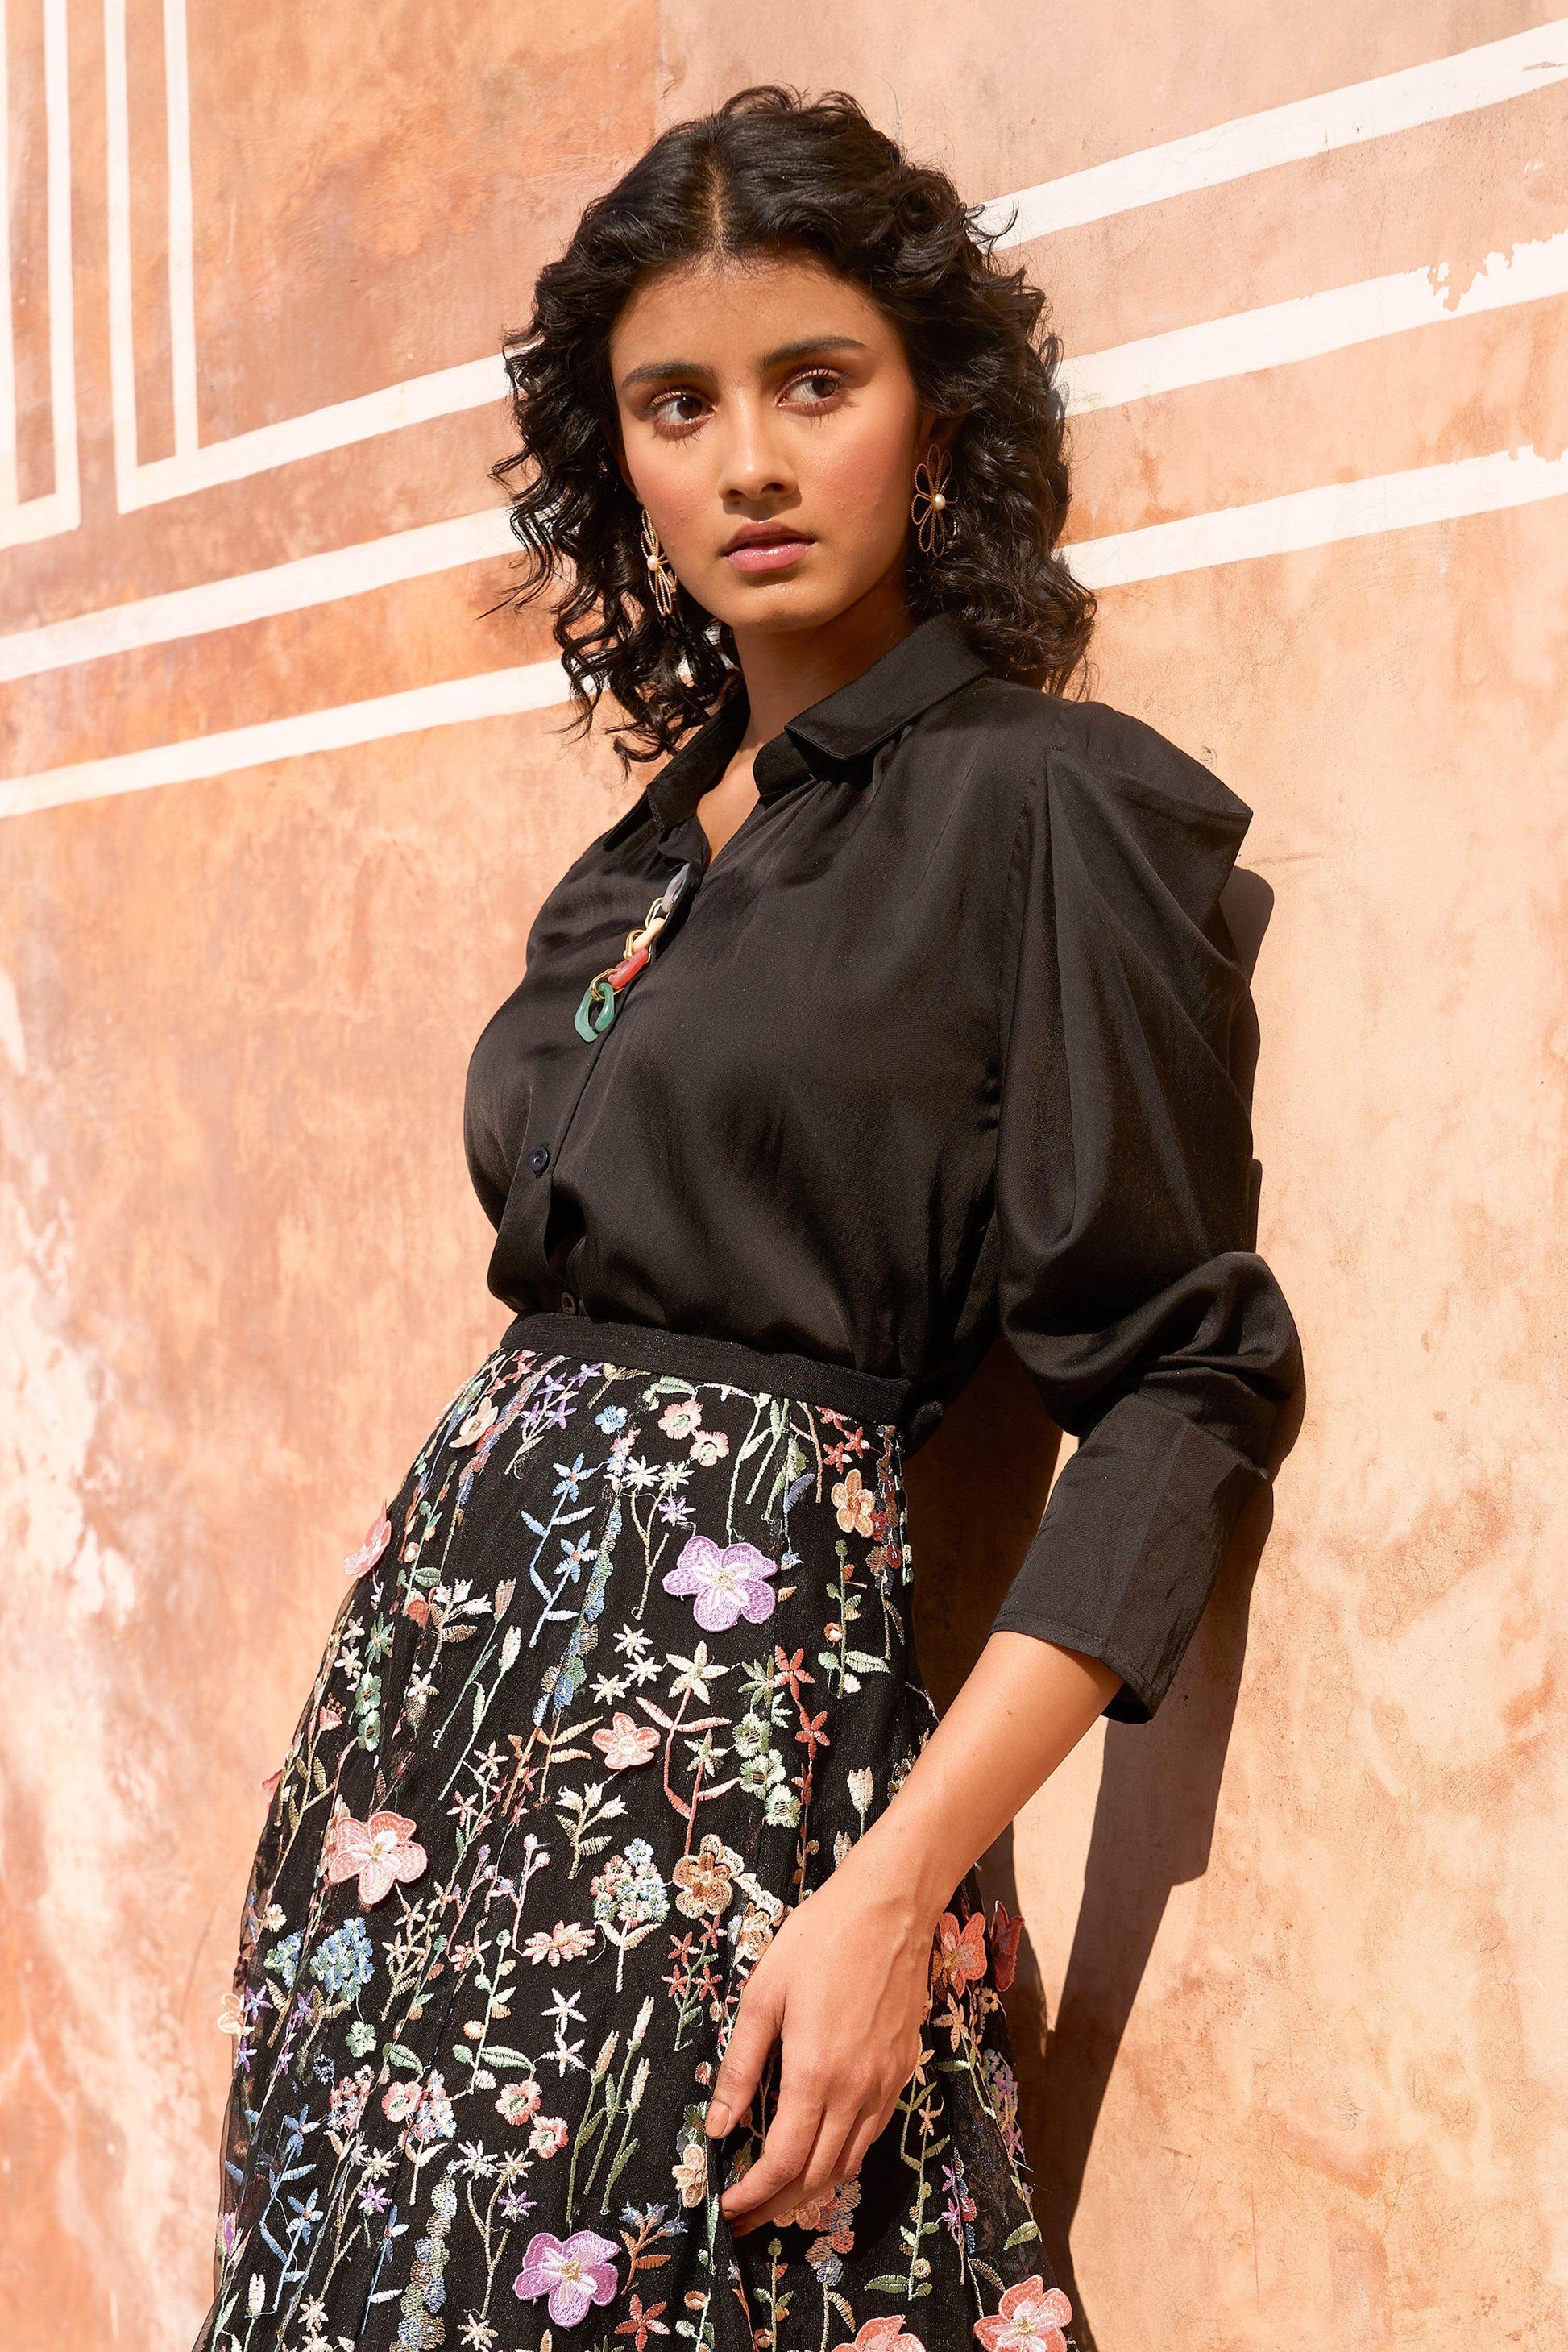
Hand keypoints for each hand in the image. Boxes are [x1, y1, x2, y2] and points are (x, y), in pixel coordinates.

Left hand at [704, 1851, 934, 2235]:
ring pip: (849, 2162)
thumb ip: (741, 2067)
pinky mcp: (903, 2071)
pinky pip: (871, 2134)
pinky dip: (842, 2158)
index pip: (784, 2163)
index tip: (727, 2209)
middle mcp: (857, 2092)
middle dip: (777, 2207)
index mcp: (816, 2074)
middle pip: (818, 2177)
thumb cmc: (818, 1941)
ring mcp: (886, 2084)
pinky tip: (819, 2150)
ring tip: (776, 2196)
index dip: (754, 2196)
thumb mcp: (764, 1995)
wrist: (890, 1907)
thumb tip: (717, 2128)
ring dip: (811, 2190)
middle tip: (744, 2218)